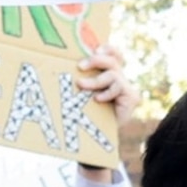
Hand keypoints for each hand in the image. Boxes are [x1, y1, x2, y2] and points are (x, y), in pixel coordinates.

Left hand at [74, 40, 139, 181]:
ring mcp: (127, 87)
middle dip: (95, 60)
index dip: (107, 48)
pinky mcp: (131, 97)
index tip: (94, 49)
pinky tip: (97, 100)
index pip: (113, 53)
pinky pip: (118, 87)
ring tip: (81, 85)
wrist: (96, 138)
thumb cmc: (83, 114)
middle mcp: (119, 77)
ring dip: (95, 80)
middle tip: (80, 65)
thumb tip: (54, 64)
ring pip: (113, 74)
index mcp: (108, 73)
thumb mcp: (79, 93)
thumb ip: (78, 79)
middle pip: (112, 59)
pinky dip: (106, 93)